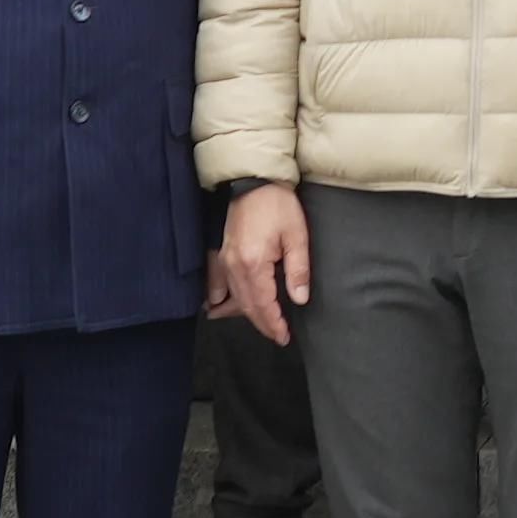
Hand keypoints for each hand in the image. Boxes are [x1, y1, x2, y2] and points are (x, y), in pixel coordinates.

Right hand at [214, 184, 311, 341]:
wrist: (254, 181)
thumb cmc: (278, 205)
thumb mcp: (297, 236)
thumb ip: (298, 271)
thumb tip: (300, 299)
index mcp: (254, 264)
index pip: (264, 305)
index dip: (274, 324)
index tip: (284, 336)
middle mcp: (234, 266)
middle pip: (247, 306)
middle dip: (263, 324)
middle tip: (277, 336)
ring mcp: (224, 260)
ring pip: (233, 298)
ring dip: (247, 314)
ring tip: (262, 324)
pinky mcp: (220, 253)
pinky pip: (217, 284)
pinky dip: (220, 298)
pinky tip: (221, 307)